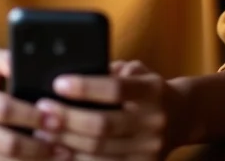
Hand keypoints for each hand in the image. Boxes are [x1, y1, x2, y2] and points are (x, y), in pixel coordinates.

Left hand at [34, 61, 185, 160]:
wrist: (184, 116)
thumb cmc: (147, 88)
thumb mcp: (136, 71)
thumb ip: (109, 72)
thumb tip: (69, 73)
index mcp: (153, 91)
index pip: (116, 88)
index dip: (85, 87)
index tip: (58, 83)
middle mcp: (154, 122)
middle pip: (104, 125)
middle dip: (68, 119)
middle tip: (41, 110)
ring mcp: (150, 151)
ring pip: (100, 152)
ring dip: (67, 143)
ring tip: (42, 132)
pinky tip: (60, 151)